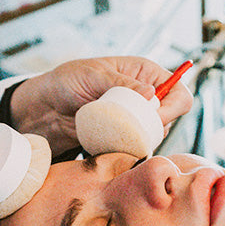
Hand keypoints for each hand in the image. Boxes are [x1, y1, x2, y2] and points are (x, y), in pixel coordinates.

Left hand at [9, 56, 193, 153]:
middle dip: (158, 128)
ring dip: (142, 141)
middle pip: (172, 118)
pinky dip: (129, 151)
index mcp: (145, 74)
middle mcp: (146, 97)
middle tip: (133, 131)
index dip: (174, 106)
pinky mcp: (124, 137)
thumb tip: (151, 95)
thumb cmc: (66, 82)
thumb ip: (120, 83)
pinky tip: (111, 147)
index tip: (157, 117)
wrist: (45, 110)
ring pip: (156, 136)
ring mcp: (136, 119)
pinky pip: (138, 148)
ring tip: (115, 137)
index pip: (179, 91)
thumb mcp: (92, 76)